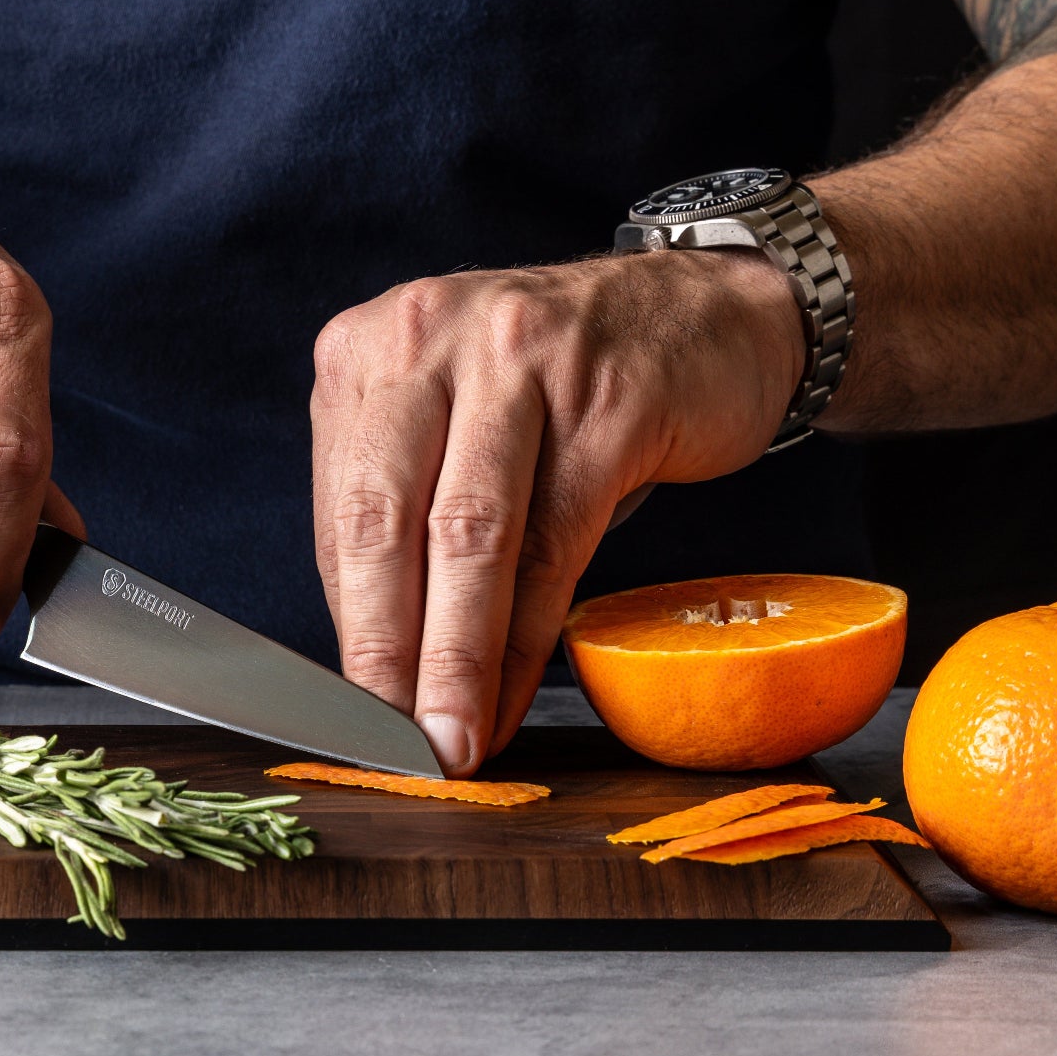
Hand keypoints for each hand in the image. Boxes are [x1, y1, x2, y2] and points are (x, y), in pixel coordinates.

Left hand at [310, 247, 805, 774]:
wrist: (713, 313)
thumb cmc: (569, 387)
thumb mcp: (463, 422)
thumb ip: (409, 513)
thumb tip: (375, 660)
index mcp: (374, 348)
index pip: (343, 510)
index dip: (347, 624)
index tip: (351, 711)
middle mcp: (433, 338)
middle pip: (388, 518)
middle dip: (384, 649)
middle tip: (390, 743)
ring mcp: (521, 360)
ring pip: (470, 534)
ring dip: (456, 657)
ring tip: (451, 739)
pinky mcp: (608, 401)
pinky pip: (557, 540)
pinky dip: (530, 635)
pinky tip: (517, 695)